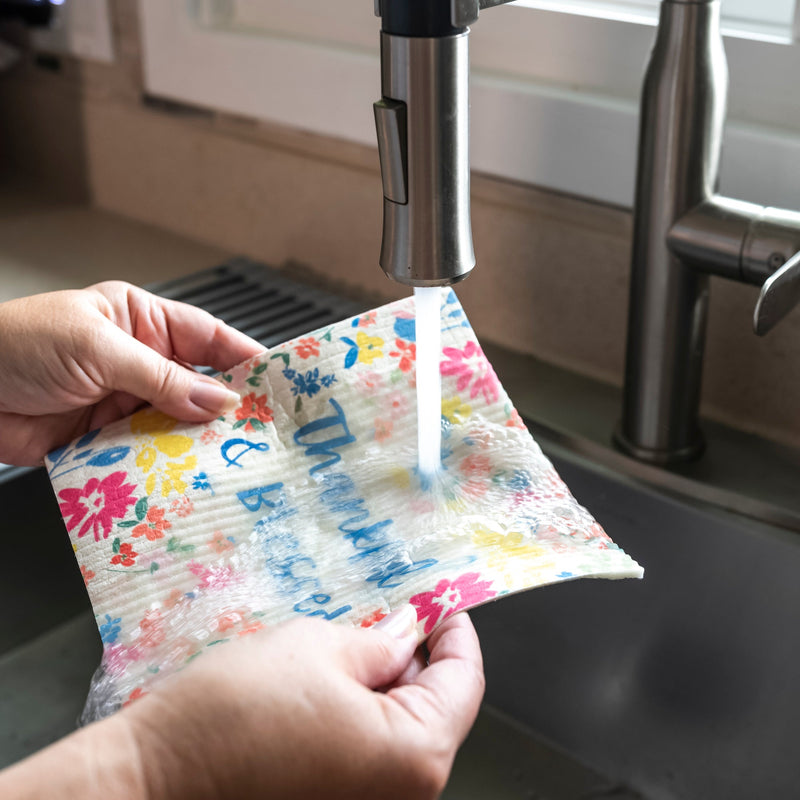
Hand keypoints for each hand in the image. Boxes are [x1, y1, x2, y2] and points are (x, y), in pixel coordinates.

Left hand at [0, 281, 262, 465]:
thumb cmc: (15, 344)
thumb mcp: (97, 349)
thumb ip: (161, 378)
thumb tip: (218, 401)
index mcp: (141, 322)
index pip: (208, 338)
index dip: (245, 358)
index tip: (278, 381)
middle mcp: (139, 362)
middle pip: (199, 387)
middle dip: (227, 409)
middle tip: (262, 431)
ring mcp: (123, 403)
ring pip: (177, 426)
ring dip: (196, 443)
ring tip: (230, 459)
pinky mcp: (105, 441)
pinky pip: (147, 455)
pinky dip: (164, 468)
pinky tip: (184, 477)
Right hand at [127, 609, 483, 799]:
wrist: (158, 775)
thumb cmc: (237, 710)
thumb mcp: (319, 648)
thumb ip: (379, 641)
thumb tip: (408, 631)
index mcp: (414, 755)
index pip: (464, 683)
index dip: (457, 633)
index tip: (444, 602)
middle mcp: (402, 795)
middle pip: (435, 710)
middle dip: (417, 657)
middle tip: (390, 613)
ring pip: (400, 730)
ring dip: (386, 683)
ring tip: (353, 642)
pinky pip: (368, 752)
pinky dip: (362, 713)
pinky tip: (331, 680)